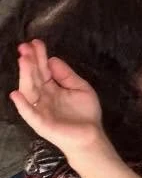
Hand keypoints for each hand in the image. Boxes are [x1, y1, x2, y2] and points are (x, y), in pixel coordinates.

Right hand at [9, 40, 110, 160]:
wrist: (90, 135)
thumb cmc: (85, 112)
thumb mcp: (79, 87)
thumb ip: (65, 74)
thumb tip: (52, 59)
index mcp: (52, 88)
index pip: (42, 69)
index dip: (39, 56)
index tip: (35, 42)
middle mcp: (43, 97)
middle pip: (34, 77)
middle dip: (29, 61)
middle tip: (24, 47)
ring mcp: (40, 109)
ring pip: (30, 90)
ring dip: (25, 76)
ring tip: (23, 60)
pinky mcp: (41, 123)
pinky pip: (29, 113)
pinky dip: (22, 104)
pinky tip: (16, 94)